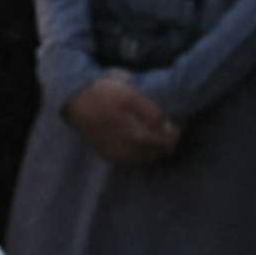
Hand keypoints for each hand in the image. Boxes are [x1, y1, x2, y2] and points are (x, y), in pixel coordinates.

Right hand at [63, 74, 180, 165]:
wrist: (77, 102)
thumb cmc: (106, 95)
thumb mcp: (132, 97)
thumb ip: (152, 113)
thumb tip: (169, 128)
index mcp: (137, 137)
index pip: (167, 143)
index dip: (176, 133)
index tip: (179, 122)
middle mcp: (129, 152)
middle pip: (158, 153)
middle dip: (167, 142)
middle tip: (169, 126)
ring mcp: (118, 155)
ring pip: (146, 158)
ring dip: (154, 148)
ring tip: (154, 132)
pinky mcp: (109, 155)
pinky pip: (132, 159)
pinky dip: (140, 152)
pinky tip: (138, 139)